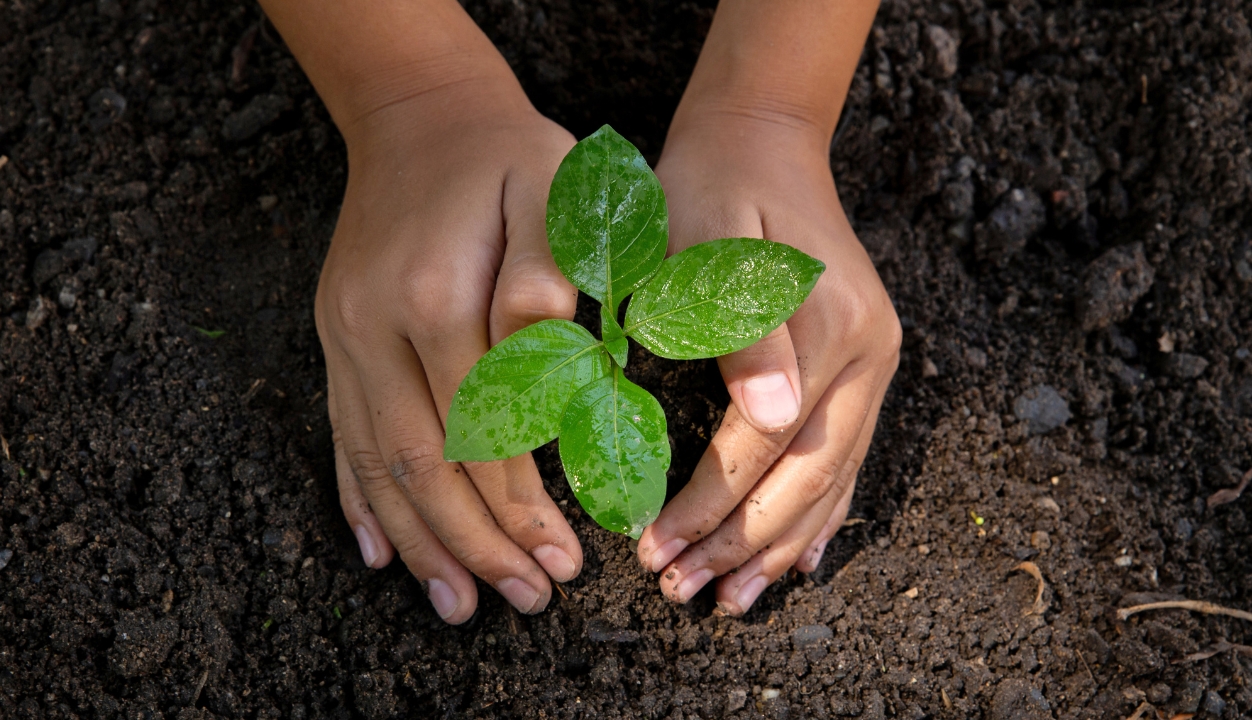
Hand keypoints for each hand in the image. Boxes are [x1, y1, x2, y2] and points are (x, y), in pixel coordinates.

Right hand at [316, 81, 582, 623]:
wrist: (421, 115)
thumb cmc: (510, 156)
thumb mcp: (553, 188)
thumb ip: (550, 270)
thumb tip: (550, 348)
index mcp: (437, 297)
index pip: (482, 434)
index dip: (523, 506)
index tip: (566, 560)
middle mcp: (376, 328)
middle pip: (422, 466)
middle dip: (477, 544)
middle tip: (527, 599)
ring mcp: (345, 337)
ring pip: (376, 465)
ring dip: (420, 543)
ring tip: (459, 605)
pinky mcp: (336, 340)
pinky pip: (342, 436)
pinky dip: (360, 502)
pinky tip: (380, 555)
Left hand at [636, 113, 901, 614]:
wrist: (762, 140)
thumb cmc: (710, 185)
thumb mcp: (703, 234)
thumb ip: (737, 321)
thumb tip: (770, 413)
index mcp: (825, 322)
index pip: (762, 443)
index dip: (709, 504)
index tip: (653, 548)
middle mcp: (867, 350)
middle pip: (806, 474)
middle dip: (740, 543)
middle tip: (680, 592)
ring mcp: (876, 361)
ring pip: (834, 478)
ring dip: (780, 546)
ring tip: (731, 600)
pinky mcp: (867, 365)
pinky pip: (851, 456)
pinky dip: (822, 515)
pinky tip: (799, 560)